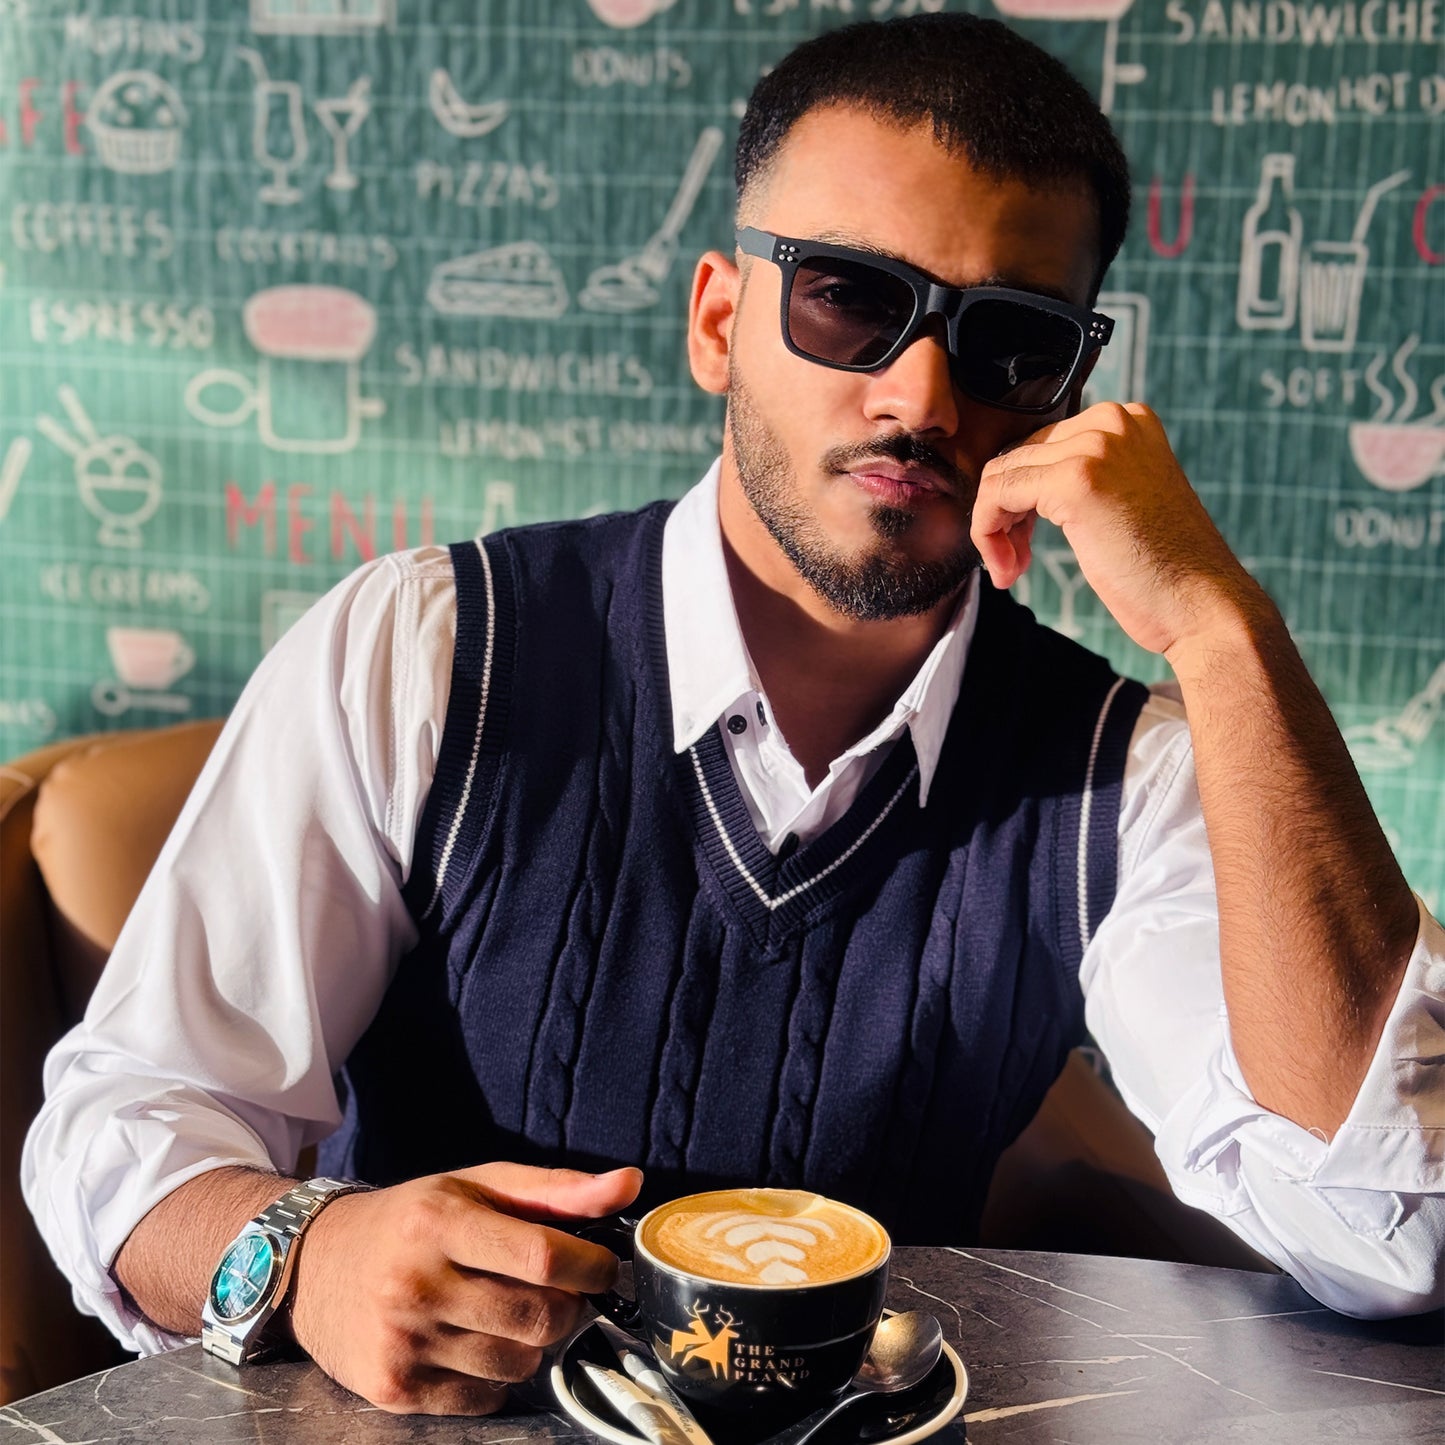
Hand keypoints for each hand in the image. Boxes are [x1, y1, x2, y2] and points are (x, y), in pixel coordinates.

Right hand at [287, 1162, 642, 1414]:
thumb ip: (557, 1189)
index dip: (591, 1266)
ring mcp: (403, 1341)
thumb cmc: (412, 1219)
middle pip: (538, 1318)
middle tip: (556, 1293)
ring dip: (531, 1344)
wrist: (314, 1265)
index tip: (601, 1267)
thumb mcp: (477, 1185)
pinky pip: (484, 1399)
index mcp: (441, 1222)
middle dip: (566, 1308)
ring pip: (518, 1364)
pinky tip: (474, 1343)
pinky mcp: (394, 1388)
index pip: (543, 1257)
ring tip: (507, 1314)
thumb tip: (630, 1184)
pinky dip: (496, 1378)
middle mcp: (417, 1283)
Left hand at [971, 402, 1259, 657]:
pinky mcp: (1074, 480)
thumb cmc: (1162, 570)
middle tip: (1015, 561)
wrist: (1201, 605)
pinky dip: (987, 534)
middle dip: (1004, 513)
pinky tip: (1010, 571)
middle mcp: (1112, 421)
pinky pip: (996, 496)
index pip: (1039, 445)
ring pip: (999, 477)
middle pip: (1016, 457)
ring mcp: (1095, 447)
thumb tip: (1012, 483)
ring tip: (1012, 569)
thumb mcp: (1122, 502)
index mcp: (1128, 420)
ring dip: (993, 530)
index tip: (1026, 541)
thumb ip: (1081, 478)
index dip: (1021, 497)